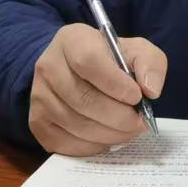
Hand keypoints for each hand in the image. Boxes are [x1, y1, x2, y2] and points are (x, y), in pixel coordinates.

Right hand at [28, 23, 167, 155]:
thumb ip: (150, 64)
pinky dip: (93, 146)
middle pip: (82, 99)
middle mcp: (48, 66)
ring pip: (76, 124)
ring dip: (110, 133)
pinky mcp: (38, 123)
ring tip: (128, 130)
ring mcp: (39, 96)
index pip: (88, 61)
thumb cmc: (110, 60)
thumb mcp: (136, 50)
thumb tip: (150, 90)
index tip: (137, 97)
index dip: (115, 84)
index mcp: (71, 40)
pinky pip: (66, 144)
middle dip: (118, 117)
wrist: (77, 70)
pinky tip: (108, 137)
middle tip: (140, 122)